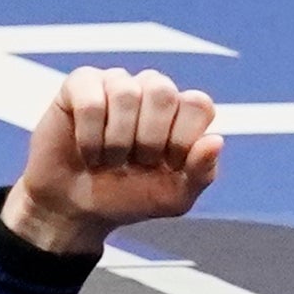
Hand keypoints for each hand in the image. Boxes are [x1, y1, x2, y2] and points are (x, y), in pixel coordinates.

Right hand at [4, 64, 220, 256]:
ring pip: (126, 93)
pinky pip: (91, 99)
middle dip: (149, 138)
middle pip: (163, 91)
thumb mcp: (173, 198)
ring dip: (116, 142)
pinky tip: (88, 151)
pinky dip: (90, 136)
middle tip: (136, 162)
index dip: (183, 138)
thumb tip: (217, 140)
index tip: (168, 164)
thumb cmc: (127, 198)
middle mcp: (150, 91)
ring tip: (108, 160)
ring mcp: (116, 83)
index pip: (198, 103)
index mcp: (179, 113)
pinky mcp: (81, 84)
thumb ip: (201, 173)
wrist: (77, 210)